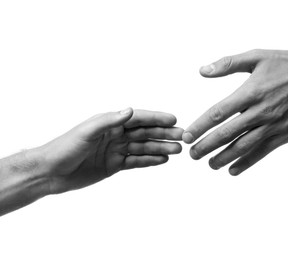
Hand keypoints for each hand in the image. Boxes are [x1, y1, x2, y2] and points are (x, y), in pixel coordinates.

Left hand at [38, 108, 182, 193]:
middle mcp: (115, 134)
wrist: (51, 172)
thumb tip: (130, 110)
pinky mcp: (114, 165)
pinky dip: (150, 160)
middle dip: (164, 134)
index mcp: (109, 123)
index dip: (156, 118)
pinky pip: (136, 161)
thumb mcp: (86, 132)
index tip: (173, 119)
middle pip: (144, 133)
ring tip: (177, 150)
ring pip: (143, 147)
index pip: (138, 118)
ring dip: (160, 148)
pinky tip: (163, 160)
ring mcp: (116, 150)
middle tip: (182, 137)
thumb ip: (109, 121)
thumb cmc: (64, 147)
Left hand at [183, 48, 287, 175]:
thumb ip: (228, 64)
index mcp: (251, 92)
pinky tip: (233, 169)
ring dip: (224, 157)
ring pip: (244, 146)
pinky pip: (263, 151)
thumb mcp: (256, 56)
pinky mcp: (286, 134)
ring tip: (210, 164)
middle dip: (207, 146)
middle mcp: (261, 111)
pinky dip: (247, 162)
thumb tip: (201, 71)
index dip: (201, 126)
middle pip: (227, 133)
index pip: (218, 113)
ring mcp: (274, 125)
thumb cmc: (286, 63)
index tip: (187, 136)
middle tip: (192, 155)